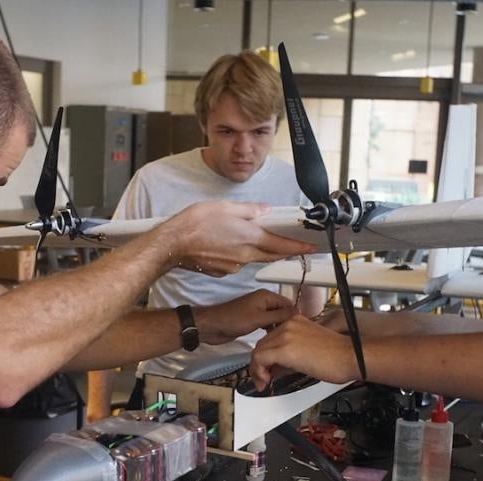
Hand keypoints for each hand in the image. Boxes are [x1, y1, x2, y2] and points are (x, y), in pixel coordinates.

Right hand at [157, 201, 313, 276]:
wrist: (172, 245)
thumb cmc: (195, 224)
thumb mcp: (225, 207)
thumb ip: (249, 210)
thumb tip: (264, 210)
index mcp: (249, 237)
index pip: (281, 245)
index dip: (298, 247)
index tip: (310, 248)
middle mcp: (245, 255)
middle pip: (271, 254)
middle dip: (284, 251)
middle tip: (294, 247)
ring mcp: (233, 266)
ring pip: (253, 258)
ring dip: (257, 250)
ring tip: (248, 238)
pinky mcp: (222, 271)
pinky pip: (236, 262)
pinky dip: (238, 254)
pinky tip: (227, 245)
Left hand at [197, 290, 296, 344]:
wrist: (212, 326)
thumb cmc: (234, 320)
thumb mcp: (259, 318)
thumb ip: (279, 315)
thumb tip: (298, 312)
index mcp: (266, 296)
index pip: (288, 303)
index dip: (295, 315)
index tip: (302, 329)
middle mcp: (263, 301)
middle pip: (282, 311)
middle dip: (288, 322)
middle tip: (295, 337)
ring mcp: (257, 311)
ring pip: (275, 318)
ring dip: (280, 327)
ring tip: (287, 340)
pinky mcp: (252, 320)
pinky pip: (267, 324)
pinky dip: (271, 330)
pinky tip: (275, 339)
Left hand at [250, 315, 359, 390]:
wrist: (350, 357)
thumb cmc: (338, 357)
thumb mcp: (309, 350)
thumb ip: (291, 354)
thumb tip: (276, 367)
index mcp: (295, 321)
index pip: (271, 337)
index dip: (266, 355)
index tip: (268, 369)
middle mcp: (288, 324)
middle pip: (263, 343)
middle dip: (260, 363)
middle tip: (264, 379)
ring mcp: (285, 335)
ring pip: (258, 351)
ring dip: (257, 369)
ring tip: (263, 383)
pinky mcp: (284, 348)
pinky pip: (260, 359)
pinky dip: (258, 372)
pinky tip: (265, 381)